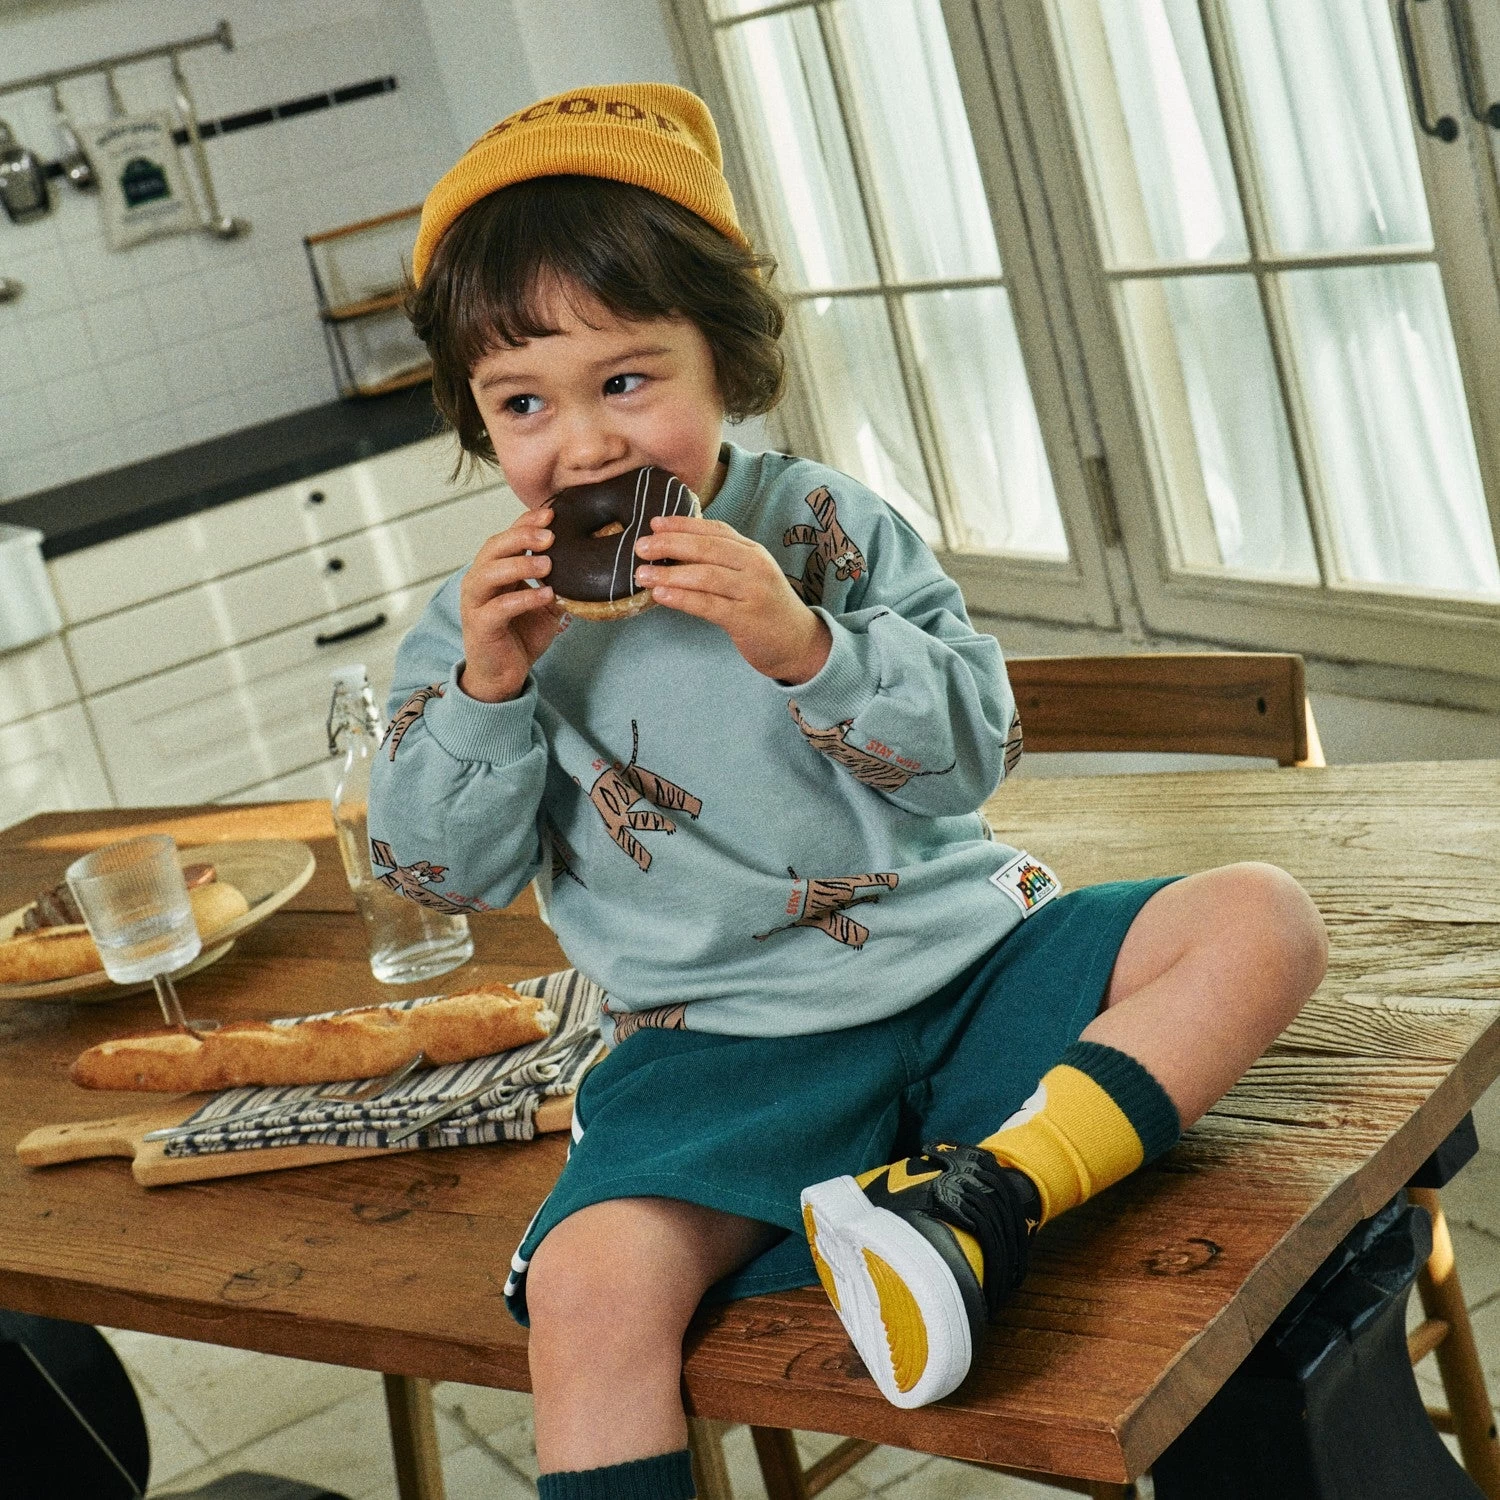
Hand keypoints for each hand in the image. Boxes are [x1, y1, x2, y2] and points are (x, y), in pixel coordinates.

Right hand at [458, 506, 563, 701]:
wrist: (503, 675)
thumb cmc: (520, 637)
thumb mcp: (544, 605)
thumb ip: (556, 584)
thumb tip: (588, 565)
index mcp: (493, 570)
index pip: (506, 537)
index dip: (526, 523)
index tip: (552, 514)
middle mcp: (479, 581)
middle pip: (494, 548)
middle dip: (522, 537)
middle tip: (550, 536)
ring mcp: (476, 602)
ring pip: (490, 573)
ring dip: (520, 565)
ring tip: (548, 564)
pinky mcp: (480, 626)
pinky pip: (499, 607)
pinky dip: (523, 598)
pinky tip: (545, 595)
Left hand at [634, 515, 831, 683]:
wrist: (799, 643)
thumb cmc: (765, 608)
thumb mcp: (750, 576)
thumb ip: (722, 561)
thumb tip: (674, 550)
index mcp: (753, 552)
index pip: (715, 530)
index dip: (682, 524)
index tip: (654, 524)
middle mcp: (755, 566)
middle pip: (707, 548)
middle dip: (670, 544)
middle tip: (640, 547)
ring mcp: (753, 592)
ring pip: (705, 575)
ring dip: (670, 573)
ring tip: (643, 574)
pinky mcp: (747, 619)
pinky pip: (708, 605)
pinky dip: (682, 598)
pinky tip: (661, 595)